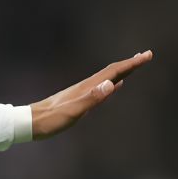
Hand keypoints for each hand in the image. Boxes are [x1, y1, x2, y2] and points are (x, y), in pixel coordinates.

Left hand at [30, 50, 153, 139]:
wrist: (30, 123)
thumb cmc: (50, 120)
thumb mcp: (73, 111)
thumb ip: (91, 98)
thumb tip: (111, 84)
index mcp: (86, 87)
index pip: (113, 72)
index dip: (131, 63)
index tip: (147, 55)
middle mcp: (85, 86)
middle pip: (111, 71)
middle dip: (130, 64)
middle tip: (146, 55)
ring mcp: (81, 92)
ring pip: (106, 78)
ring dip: (122, 71)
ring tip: (133, 66)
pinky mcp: (78, 99)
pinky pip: (100, 88)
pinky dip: (111, 83)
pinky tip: (113, 85)